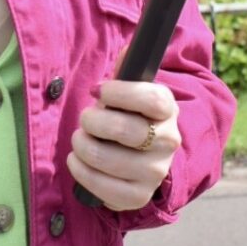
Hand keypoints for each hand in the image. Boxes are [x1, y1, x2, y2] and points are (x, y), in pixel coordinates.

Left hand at [66, 79, 180, 210]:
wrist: (143, 155)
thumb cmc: (129, 113)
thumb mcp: (132, 89)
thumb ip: (128, 69)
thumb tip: (129, 49)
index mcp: (168, 109)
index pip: (152, 99)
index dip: (120, 92)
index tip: (98, 91)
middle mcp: (168, 141)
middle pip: (126, 130)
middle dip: (93, 121)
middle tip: (86, 118)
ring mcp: (155, 172)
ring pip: (108, 159)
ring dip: (83, 146)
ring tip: (80, 139)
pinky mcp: (138, 196)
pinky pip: (102, 188)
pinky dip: (81, 171)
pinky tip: (78, 160)